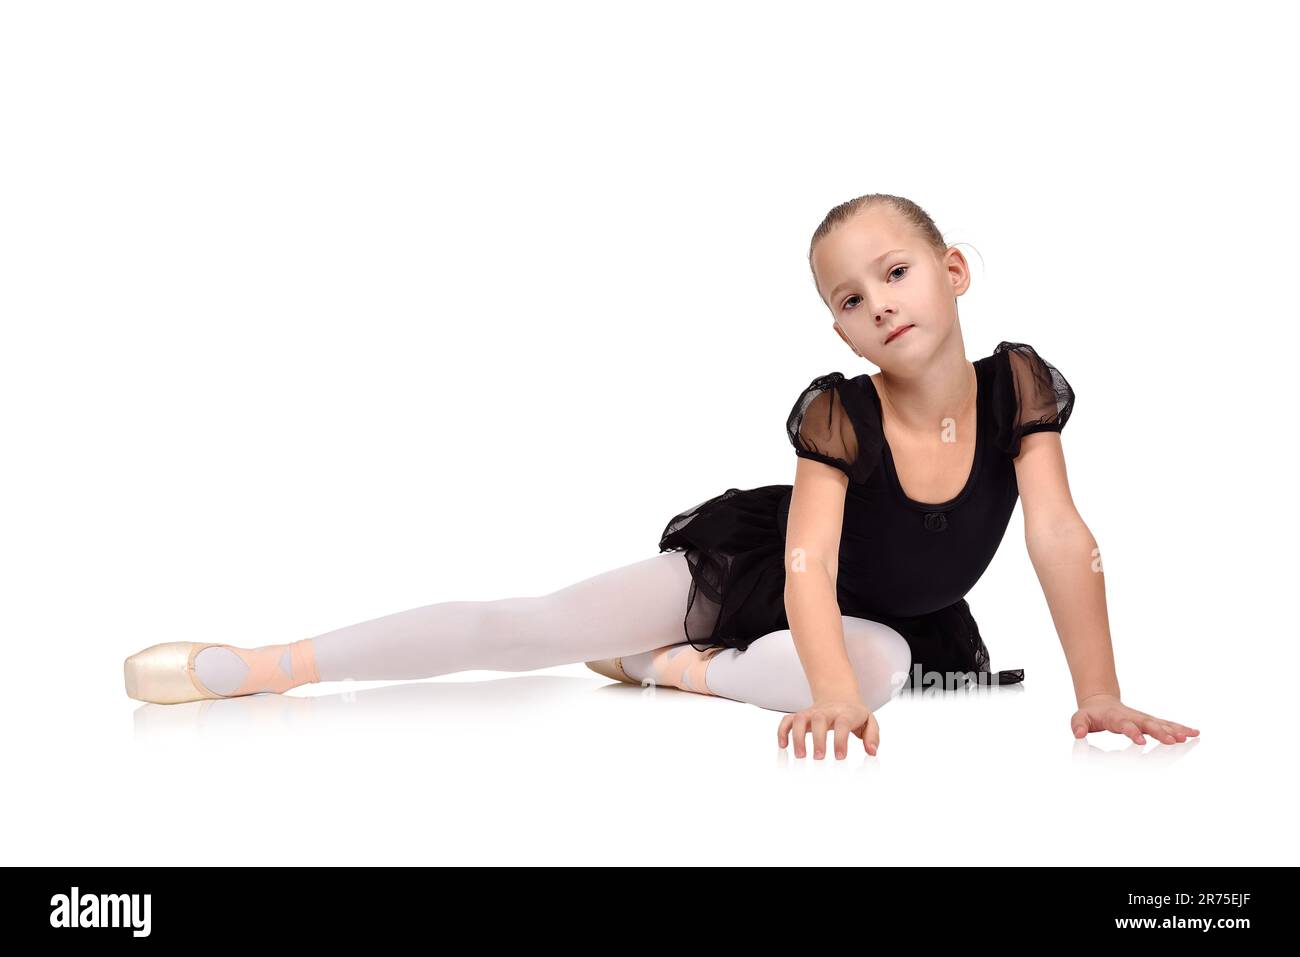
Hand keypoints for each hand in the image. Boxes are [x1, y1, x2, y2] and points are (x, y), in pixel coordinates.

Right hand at [777, 698, 877, 758]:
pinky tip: (783, 745)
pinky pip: (787, 720)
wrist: (839, 696)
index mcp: (845, 713)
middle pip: (819, 720)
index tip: (840, 757)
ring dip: (797, 736)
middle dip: (817, 739)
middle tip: (819, 758)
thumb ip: (873, 736)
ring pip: (800, 719)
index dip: (840, 740)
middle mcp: (826, 712)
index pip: (842, 724)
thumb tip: (871, 751)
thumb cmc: (854, 714)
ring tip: (800, 755)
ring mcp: (811, 713)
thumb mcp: (869, 722)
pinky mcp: (801, 716)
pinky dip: (782, 731)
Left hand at [1069, 693, 1199, 743]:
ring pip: (1161, 723)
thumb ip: (1078, 725)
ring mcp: (1143, 718)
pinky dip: (1179, 728)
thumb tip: (1078, 734)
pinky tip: (1194, 733)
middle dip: (1160, 732)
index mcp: (1115, 717)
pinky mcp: (1150, 721)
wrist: (1100, 701)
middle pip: (1148, 723)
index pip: (1125, 724)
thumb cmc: (1090, 714)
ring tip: (1190, 736)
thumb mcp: (1079, 718)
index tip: (1142, 741)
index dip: (1133, 732)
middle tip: (1173, 740)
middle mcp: (1133, 717)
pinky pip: (1166, 724)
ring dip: (1175, 730)